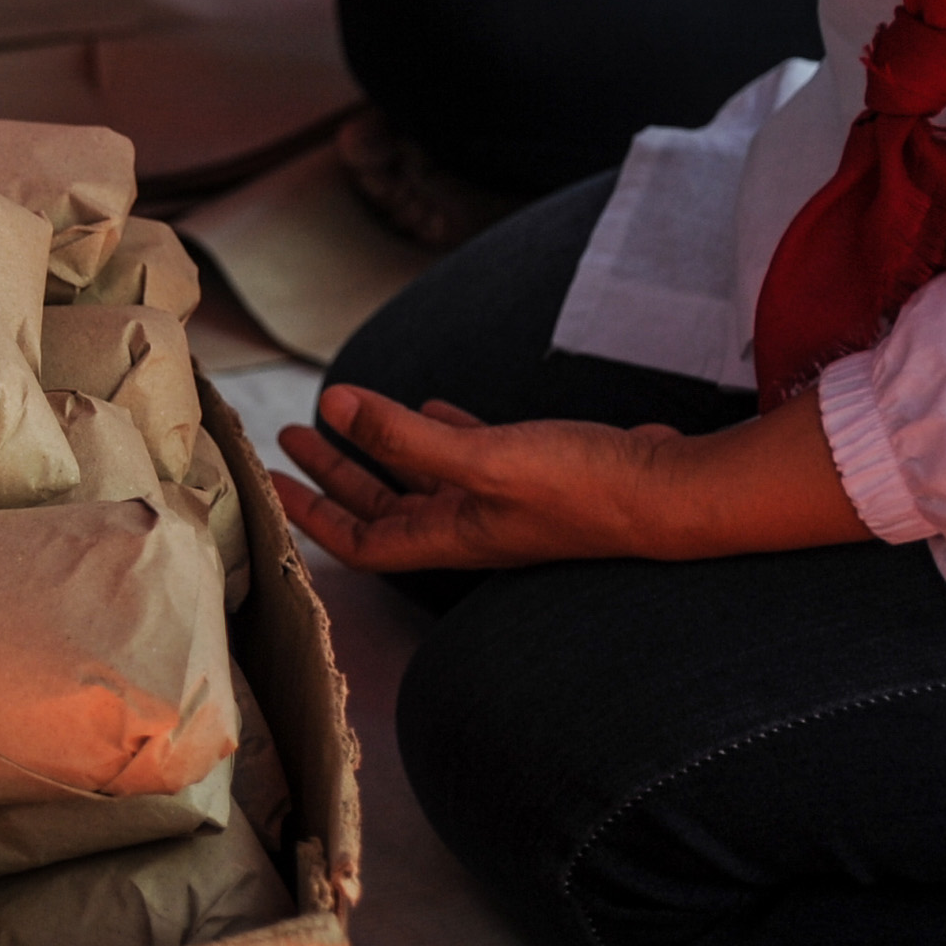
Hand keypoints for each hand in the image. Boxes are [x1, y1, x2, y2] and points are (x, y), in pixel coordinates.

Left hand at [269, 384, 866, 573]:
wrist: (672, 492)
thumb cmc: (581, 488)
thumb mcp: (482, 459)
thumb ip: (405, 437)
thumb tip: (334, 405)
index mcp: (449, 536)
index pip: (360, 540)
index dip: (312, 515)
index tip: (273, 482)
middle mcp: (471, 526)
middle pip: (382, 508)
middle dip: (334, 475)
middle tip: (292, 437)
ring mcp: (505, 502)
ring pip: (423, 480)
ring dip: (380, 449)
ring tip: (344, 414)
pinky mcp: (537, 471)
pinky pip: (470, 455)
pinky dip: (440, 433)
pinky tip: (429, 408)